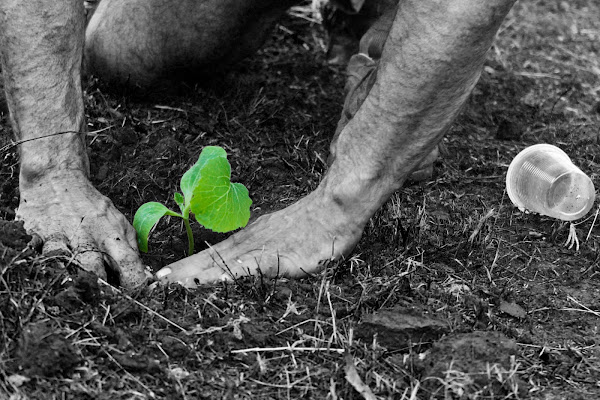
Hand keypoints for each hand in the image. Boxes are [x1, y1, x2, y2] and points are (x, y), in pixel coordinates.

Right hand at [17, 172, 147, 286]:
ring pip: (67, 266)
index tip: (134, 297)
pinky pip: (40, 257)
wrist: (57, 179)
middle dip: (100, 290)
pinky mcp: (39, 236)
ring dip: (74, 280)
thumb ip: (129, 248)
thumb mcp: (118, 222)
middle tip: (102, 300)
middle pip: (95, 270)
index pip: (129, 262)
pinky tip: (50, 271)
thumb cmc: (92, 207)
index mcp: (112, 233)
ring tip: (77, 290)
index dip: (133, 284)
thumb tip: (143, 276)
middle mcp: (88, 235)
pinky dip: (45, 266)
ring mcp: (62, 236)